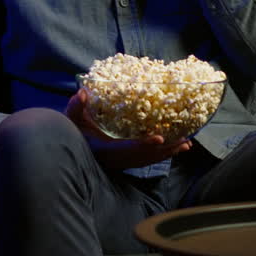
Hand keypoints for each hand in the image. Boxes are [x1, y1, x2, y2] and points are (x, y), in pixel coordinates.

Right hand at [64, 88, 191, 170]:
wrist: (69, 148)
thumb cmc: (73, 132)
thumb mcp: (71, 119)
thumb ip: (76, 107)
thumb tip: (82, 93)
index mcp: (104, 149)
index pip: (126, 148)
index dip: (143, 145)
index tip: (159, 139)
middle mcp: (116, 159)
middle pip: (144, 157)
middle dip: (164, 150)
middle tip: (184, 141)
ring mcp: (121, 162)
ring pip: (148, 159)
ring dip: (167, 153)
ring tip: (186, 145)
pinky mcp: (126, 160)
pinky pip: (146, 159)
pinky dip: (161, 154)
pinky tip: (175, 148)